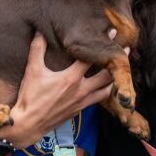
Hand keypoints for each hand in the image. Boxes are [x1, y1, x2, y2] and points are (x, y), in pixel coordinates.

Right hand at [0, 33, 114, 147]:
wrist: (29, 124)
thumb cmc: (30, 97)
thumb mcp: (32, 71)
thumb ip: (37, 49)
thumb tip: (39, 31)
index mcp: (71, 78)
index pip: (91, 58)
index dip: (102, 44)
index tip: (113, 33)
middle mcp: (81, 90)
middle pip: (106, 75)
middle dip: (117, 62)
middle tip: (126, 50)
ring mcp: (83, 101)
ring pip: (107, 90)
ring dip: (114, 79)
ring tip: (121, 69)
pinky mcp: (80, 109)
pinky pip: (98, 99)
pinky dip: (105, 91)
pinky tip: (107, 86)